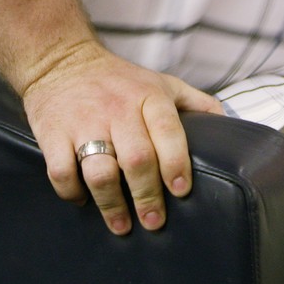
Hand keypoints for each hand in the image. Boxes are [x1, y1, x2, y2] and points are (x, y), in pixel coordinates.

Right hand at [21, 41, 223, 235]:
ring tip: (121, 224)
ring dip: (111, 204)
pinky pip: (61, 171)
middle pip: (137, 159)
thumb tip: (229, 125)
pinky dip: (72, 193)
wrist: (61, 59)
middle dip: (147, 197)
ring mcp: (84, 122)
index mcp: (149, 97)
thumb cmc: (119, 79)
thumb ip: (196, 102)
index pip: (168, 132)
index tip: (181, 191)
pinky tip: (82, 200)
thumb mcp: (161, 81)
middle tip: (154, 223)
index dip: (176, 164)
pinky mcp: (54, 133)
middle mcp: (118, 109)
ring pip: (100, 171)